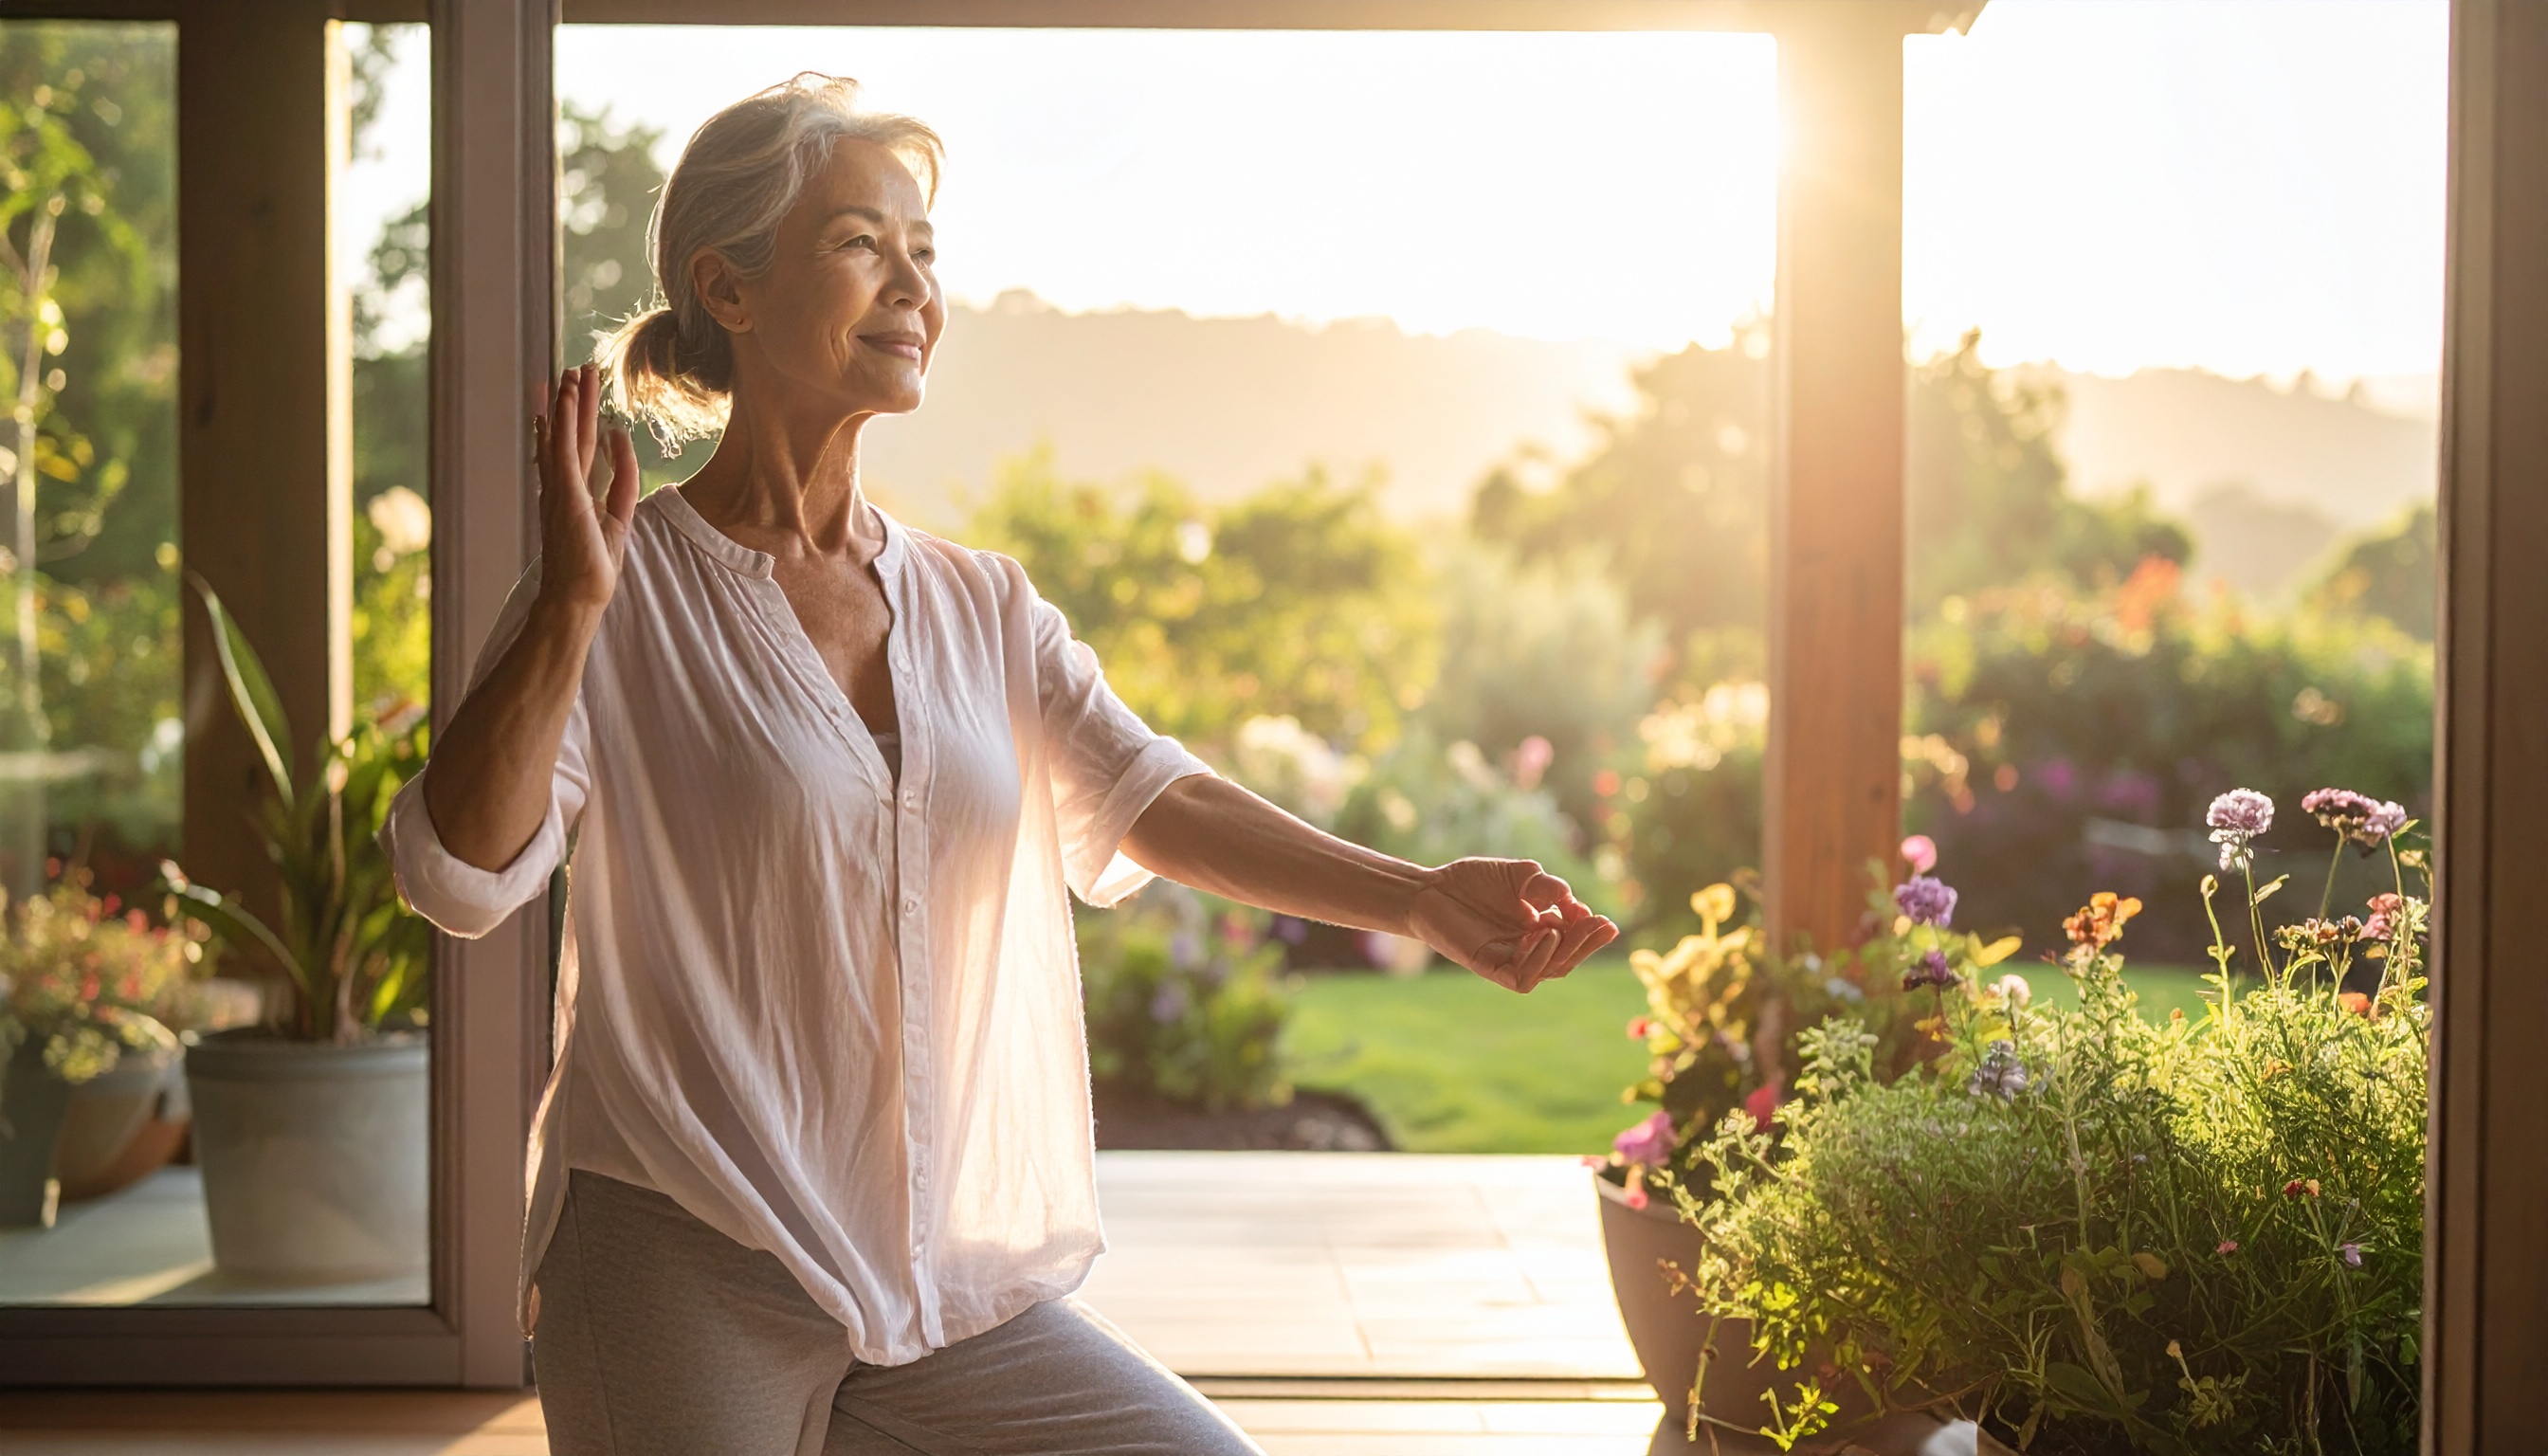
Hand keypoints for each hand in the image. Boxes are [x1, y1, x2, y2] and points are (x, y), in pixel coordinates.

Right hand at [533, 364, 639, 611]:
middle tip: (575, 370)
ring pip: (563, 436)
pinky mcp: (564, 493)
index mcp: (571, 495)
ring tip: (570, 372)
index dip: (570, 421)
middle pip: (568, 435)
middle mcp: (560, 487)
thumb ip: (622, 480)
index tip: (566, 397)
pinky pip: (563, 450)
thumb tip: (621, 442)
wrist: (578, 596)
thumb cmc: (593, 566)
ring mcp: (559, 489)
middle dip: (572, 402)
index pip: (572, 449)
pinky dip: (562, 422)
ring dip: (567, 403)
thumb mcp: (618, 516)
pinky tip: (564, 399)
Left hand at [1407, 858, 1617, 992]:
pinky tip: (1544, 936)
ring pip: (1550, 970)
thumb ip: (1547, 887)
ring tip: (1566, 927)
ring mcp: (1510, 959)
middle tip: (1602, 926)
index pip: (1574, 938)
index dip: (1590, 931)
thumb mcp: (1520, 875)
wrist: (1430, 887)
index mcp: (1539, 927)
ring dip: (1566, 952)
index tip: (1602, 918)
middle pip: (1568, 957)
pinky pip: (1521, 977)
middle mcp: (1528, 947)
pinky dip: (1538, 961)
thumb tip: (1575, 905)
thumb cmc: (1473, 880)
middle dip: (1587, 943)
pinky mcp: (1489, 967)